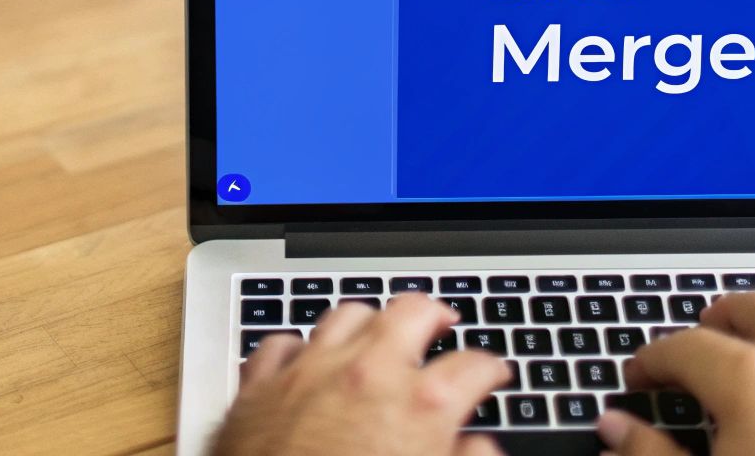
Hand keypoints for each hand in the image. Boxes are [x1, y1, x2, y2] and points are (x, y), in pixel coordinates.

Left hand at [212, 293, 510, 455]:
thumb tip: (480, 449)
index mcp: (421, 405)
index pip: (474, 366)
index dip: (490, 369)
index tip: (491, 373)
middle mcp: (369, 374)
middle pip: (412, 311)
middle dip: (433, 315)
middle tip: (441, 323)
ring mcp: (311, 372)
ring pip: (347, 315)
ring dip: (368, 322)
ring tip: (379, 331)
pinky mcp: (262, 386)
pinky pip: (282, 345)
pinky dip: (299, 348)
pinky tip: (307, 357)